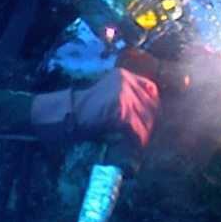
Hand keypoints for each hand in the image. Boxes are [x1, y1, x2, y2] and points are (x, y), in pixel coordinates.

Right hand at [30, 68, 159, 147]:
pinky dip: (137, 140)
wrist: (67, 113)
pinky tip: (134, 146)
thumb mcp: (108, 95)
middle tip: (145, 136)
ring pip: (146, 119)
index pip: (151, 88)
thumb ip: (127, 96)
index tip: (151, 118)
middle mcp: (126, 81)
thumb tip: (149, 113)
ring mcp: (124, 95)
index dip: (153, 105)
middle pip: (151, 105)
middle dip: (149, 123)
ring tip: (139, 144)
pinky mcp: (120, 111)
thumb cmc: (85, 109)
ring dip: (144, 134)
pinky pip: (136, 129)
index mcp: (123, 75)